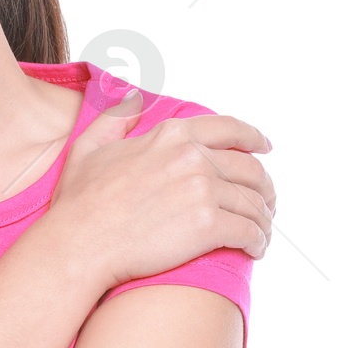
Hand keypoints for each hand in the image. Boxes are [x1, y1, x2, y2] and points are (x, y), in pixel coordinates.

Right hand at [46, 90, 275, 293]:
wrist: (79, 244)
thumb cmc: (79, 204)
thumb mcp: (89, 148)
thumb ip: (114, 118)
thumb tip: (131, 98)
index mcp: (172, 136)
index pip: (229, 129)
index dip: (253, 138)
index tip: (264, 147)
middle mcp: (194, 157)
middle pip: (250, 169)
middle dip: (264, 187)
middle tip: (266, 202)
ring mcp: (203, 190)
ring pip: (253, 203)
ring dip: (263, 219)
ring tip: (262, 232)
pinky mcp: (208, 225)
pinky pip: (249, 232)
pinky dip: (258, 241)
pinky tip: (255, 249)